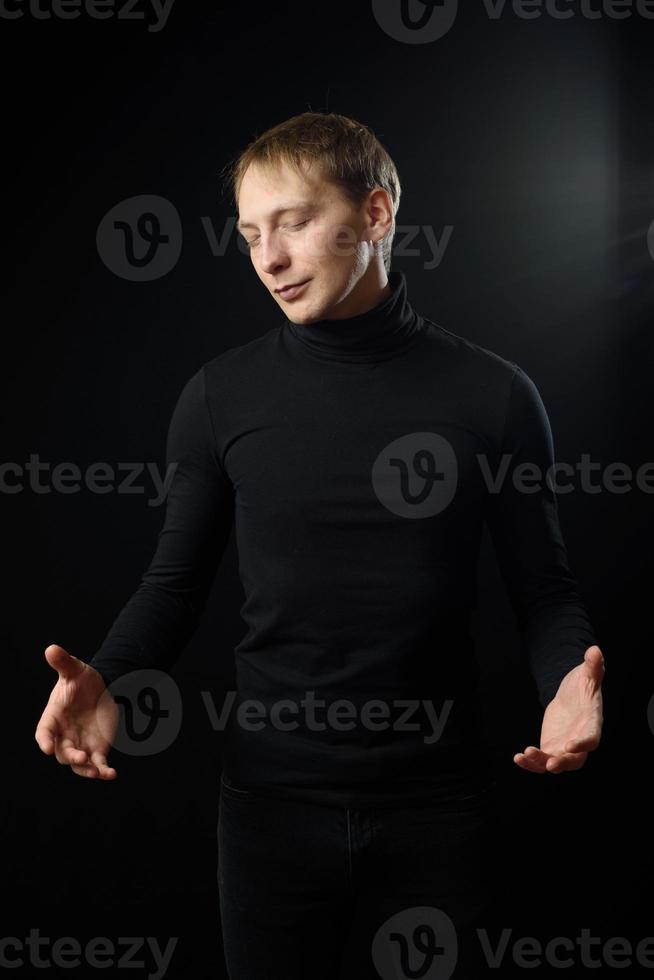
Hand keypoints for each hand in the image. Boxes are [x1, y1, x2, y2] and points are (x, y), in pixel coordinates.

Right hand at [34, 644, 118, 779]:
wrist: (102, 687)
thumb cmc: (82, 679)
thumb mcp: (74, 669)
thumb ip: (63, 662)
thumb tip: (51, 648)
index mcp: (54, 717)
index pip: (44, 732)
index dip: (44, 740)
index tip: (46, 747)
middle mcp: (64, 735)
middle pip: (62, 752)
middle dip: (70, 756)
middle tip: (82, 756)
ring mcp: (80, 744)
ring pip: (79, 764)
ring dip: (86, 770)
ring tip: (98, 772)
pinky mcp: (97, 749)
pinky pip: (98, 765)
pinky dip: (104, 771)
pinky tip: (112, 774)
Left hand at [513, 644, 604, 773]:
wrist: (572, 695)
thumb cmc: (584, 685)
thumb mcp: (588, 674)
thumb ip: (592, 666)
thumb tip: (595, 650)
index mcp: (591, 724)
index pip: (591, 738)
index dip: (583, 743)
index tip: (570, 746)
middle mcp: (580, 740)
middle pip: (575, 760)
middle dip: (562, 763)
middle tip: (550, 764)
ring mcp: (564, 747)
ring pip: (555, 763)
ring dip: (540, 763)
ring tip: (524, 755)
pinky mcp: (550, 748)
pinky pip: (541, 760)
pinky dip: (529, 763)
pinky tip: (517, 758)